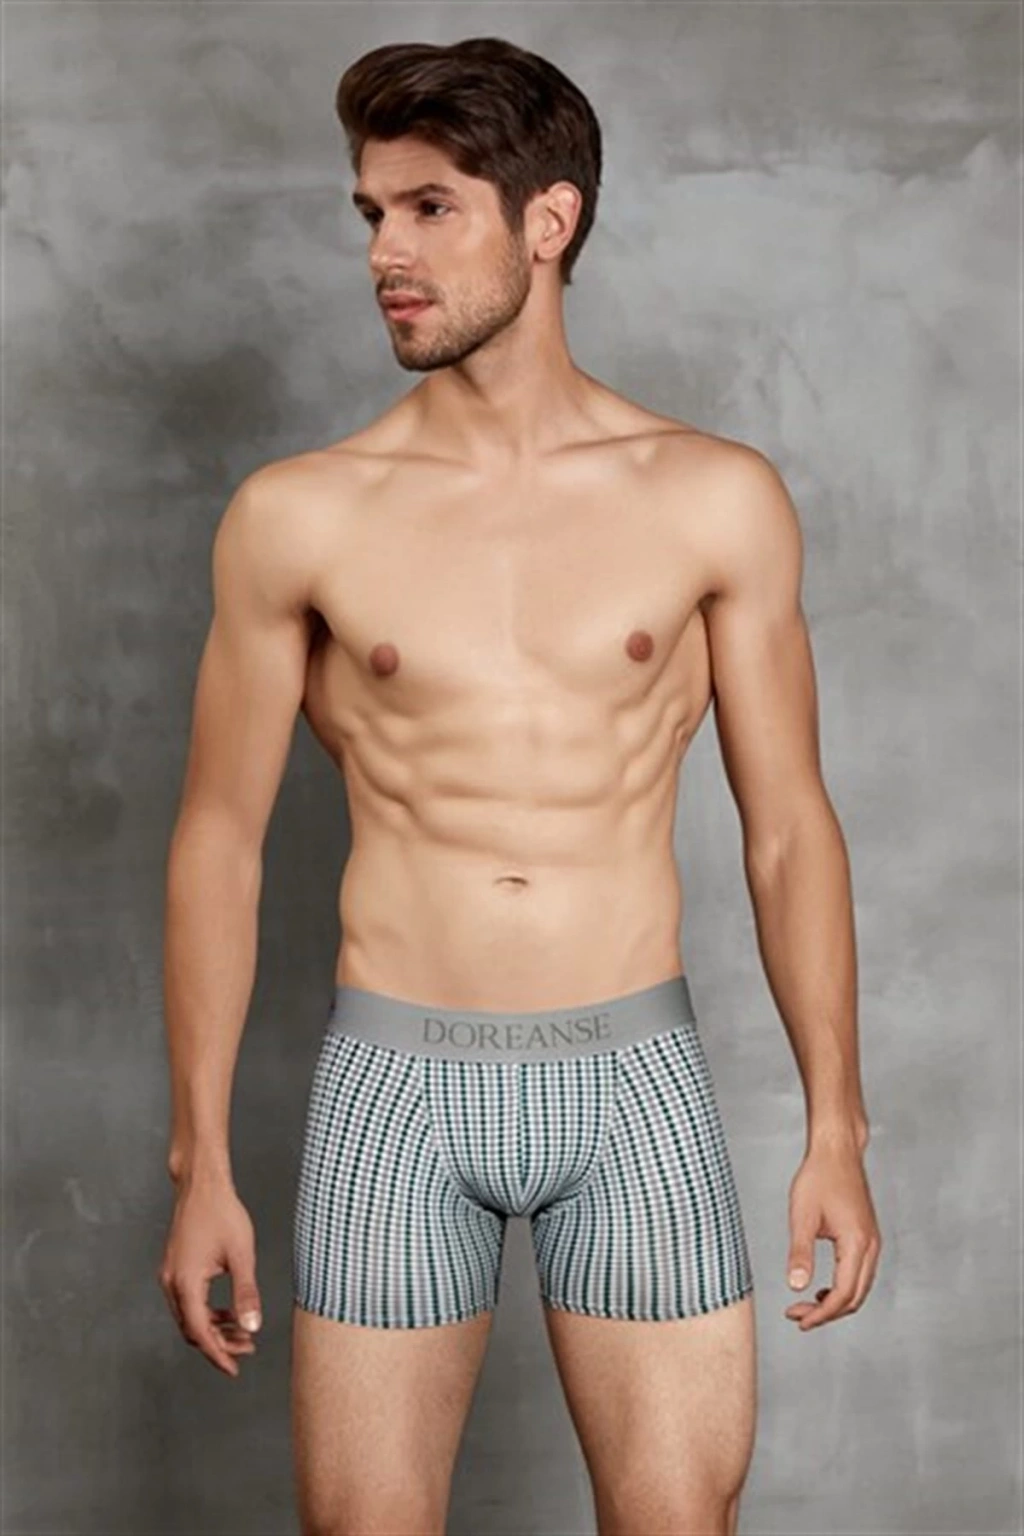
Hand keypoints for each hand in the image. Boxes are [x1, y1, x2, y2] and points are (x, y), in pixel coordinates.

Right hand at [157, 1174, 262, 1376]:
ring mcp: (170, 1275)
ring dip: (214, 1328)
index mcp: (185, 1283)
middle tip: (247, 1349)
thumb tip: (252, 1327)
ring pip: (189, 1317)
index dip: (218, 1354)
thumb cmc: (222, 1213)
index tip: (234, 1368)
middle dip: (219, 1343)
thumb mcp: (241, 1255)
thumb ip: (246, 1293)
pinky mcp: (174, 1268)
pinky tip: (228, 1312)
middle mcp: (171, 1283)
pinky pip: (188, 1302)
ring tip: (243, 1332)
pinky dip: (207, 1312)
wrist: (202, 1185)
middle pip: (192, 1329)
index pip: (199, 1333)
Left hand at [785, 1139, 881, 1330]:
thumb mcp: (802, 1216)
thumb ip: (800, 1253)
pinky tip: (823, 1287)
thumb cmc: (819, 1177)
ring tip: (807, 1306)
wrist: (837, 1152)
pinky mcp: (868, 1236)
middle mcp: (870, 1246)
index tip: (799, 1320)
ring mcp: (872, 1242)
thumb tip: (795, 1286)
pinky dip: (843, 1287)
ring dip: (836, 1302)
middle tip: (798, 1316)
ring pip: (860, 1288)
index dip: (820, 1314)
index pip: (842, 1295)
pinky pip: (860, 1274)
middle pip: (854, 1298)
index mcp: (856, 1244)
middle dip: (827, 1314)